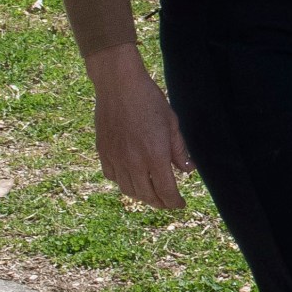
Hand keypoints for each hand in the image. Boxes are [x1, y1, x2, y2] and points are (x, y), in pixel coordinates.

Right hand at [86, 44, 192, 210]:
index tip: (180, 204)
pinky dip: (123, 183)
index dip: (174, 202)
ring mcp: (116, 159)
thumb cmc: (150, 101)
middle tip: (168, 202)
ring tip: (152, 194)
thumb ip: (179, 151)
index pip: (166, 191)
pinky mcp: (103, 153)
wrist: (119, 86)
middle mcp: (134, 162)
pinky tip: (132, 179)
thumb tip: (188, 171)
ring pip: (129, 190)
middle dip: (160, 202)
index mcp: (155, 156)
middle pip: (147, 195)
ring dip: (142, 196)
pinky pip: (113, 177)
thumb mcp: (172, 125)